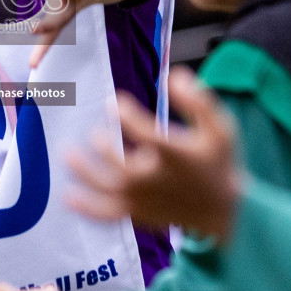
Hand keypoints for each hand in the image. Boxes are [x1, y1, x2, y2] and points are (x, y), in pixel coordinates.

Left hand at [68, 67, 243, 240]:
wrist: (224, 210)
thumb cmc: (218, 162)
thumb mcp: (221, 128)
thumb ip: (198, 100)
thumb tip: (173, 75)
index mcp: (177, 156)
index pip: (146, 134)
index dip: (125, 115)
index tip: (113, 102)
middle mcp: (158, 180)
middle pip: (122, 165)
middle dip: (103, 145)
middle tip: (95, 132)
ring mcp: (146, 200)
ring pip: (109, 189)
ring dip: (84, 172)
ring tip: (67, 154)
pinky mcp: (140, 214)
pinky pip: (109, 214)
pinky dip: (88, 208)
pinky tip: (68, 196)